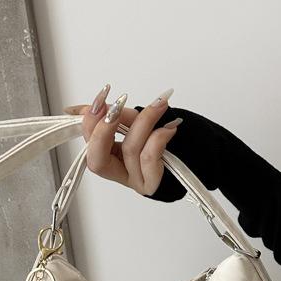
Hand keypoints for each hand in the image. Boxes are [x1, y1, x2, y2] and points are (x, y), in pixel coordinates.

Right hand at [63, 84, 181, 195]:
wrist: (195, 154)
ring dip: (144, 121)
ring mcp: (134, 181)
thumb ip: (114, 115)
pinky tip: (170, 127)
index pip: (88, 144)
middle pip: (97, 159)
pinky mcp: (152, 184)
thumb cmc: (164, 139)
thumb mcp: (135, 124)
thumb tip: (86, 107)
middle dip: (105, 128)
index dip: (89, 122)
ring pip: (129, 150)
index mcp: (108, 157)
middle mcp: (118, 172)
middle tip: (119, 103)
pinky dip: (158, 137)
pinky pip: (149, 158)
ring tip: (160, 104)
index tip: (102, 96)